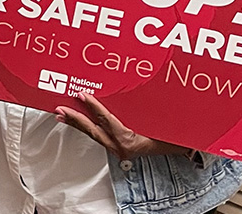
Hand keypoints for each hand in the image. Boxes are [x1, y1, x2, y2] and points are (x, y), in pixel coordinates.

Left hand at [56, 92, 188, 159]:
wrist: (182, 149)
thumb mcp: (161, 121)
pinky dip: (88, 126)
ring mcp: (119, 149)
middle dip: (75, 119)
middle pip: (93, 130)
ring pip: (94, 134)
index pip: (107, 120)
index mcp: (130, 141)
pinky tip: (79, 120)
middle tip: (59, 109)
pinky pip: (100, 135)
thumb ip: (148, 111)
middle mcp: (121, 147)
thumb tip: (134, 93)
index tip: (81, 94)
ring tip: (62, 114)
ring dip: (77, 123)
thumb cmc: (173, 135)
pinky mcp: (118, 148)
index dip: (93, 107)